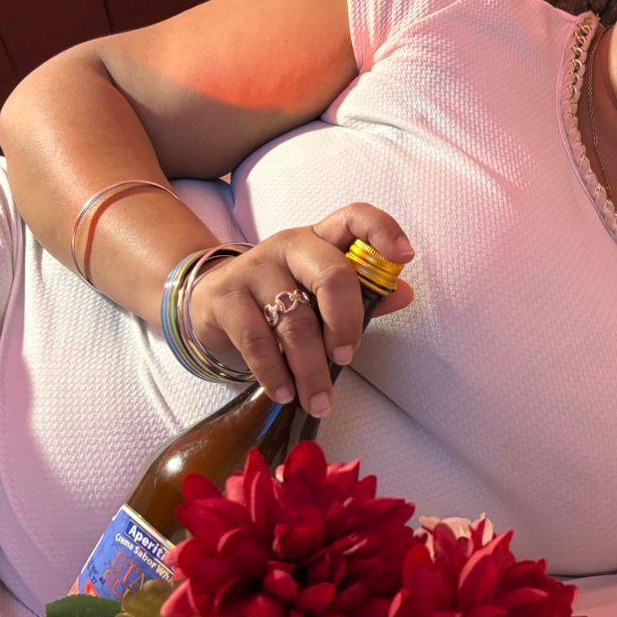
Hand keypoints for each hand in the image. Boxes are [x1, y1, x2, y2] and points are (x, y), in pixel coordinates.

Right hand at [187, 202, 415, 415]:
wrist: (212, 301)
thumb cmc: (282, 297)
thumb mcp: (321, 293)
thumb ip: (363, 294)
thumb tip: (404, 294)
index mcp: (322, 238)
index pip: (356, 218)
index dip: (383, 232)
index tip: (405, 257)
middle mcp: (291, 245)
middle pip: (331, 275)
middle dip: (346, 324)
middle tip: (346, 359)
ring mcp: (255, 267)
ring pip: (295, 320)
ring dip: (310, 369)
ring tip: (318, 399)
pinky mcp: (226, 296)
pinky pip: (257, 340)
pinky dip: (275, 373)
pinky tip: (285, 392)